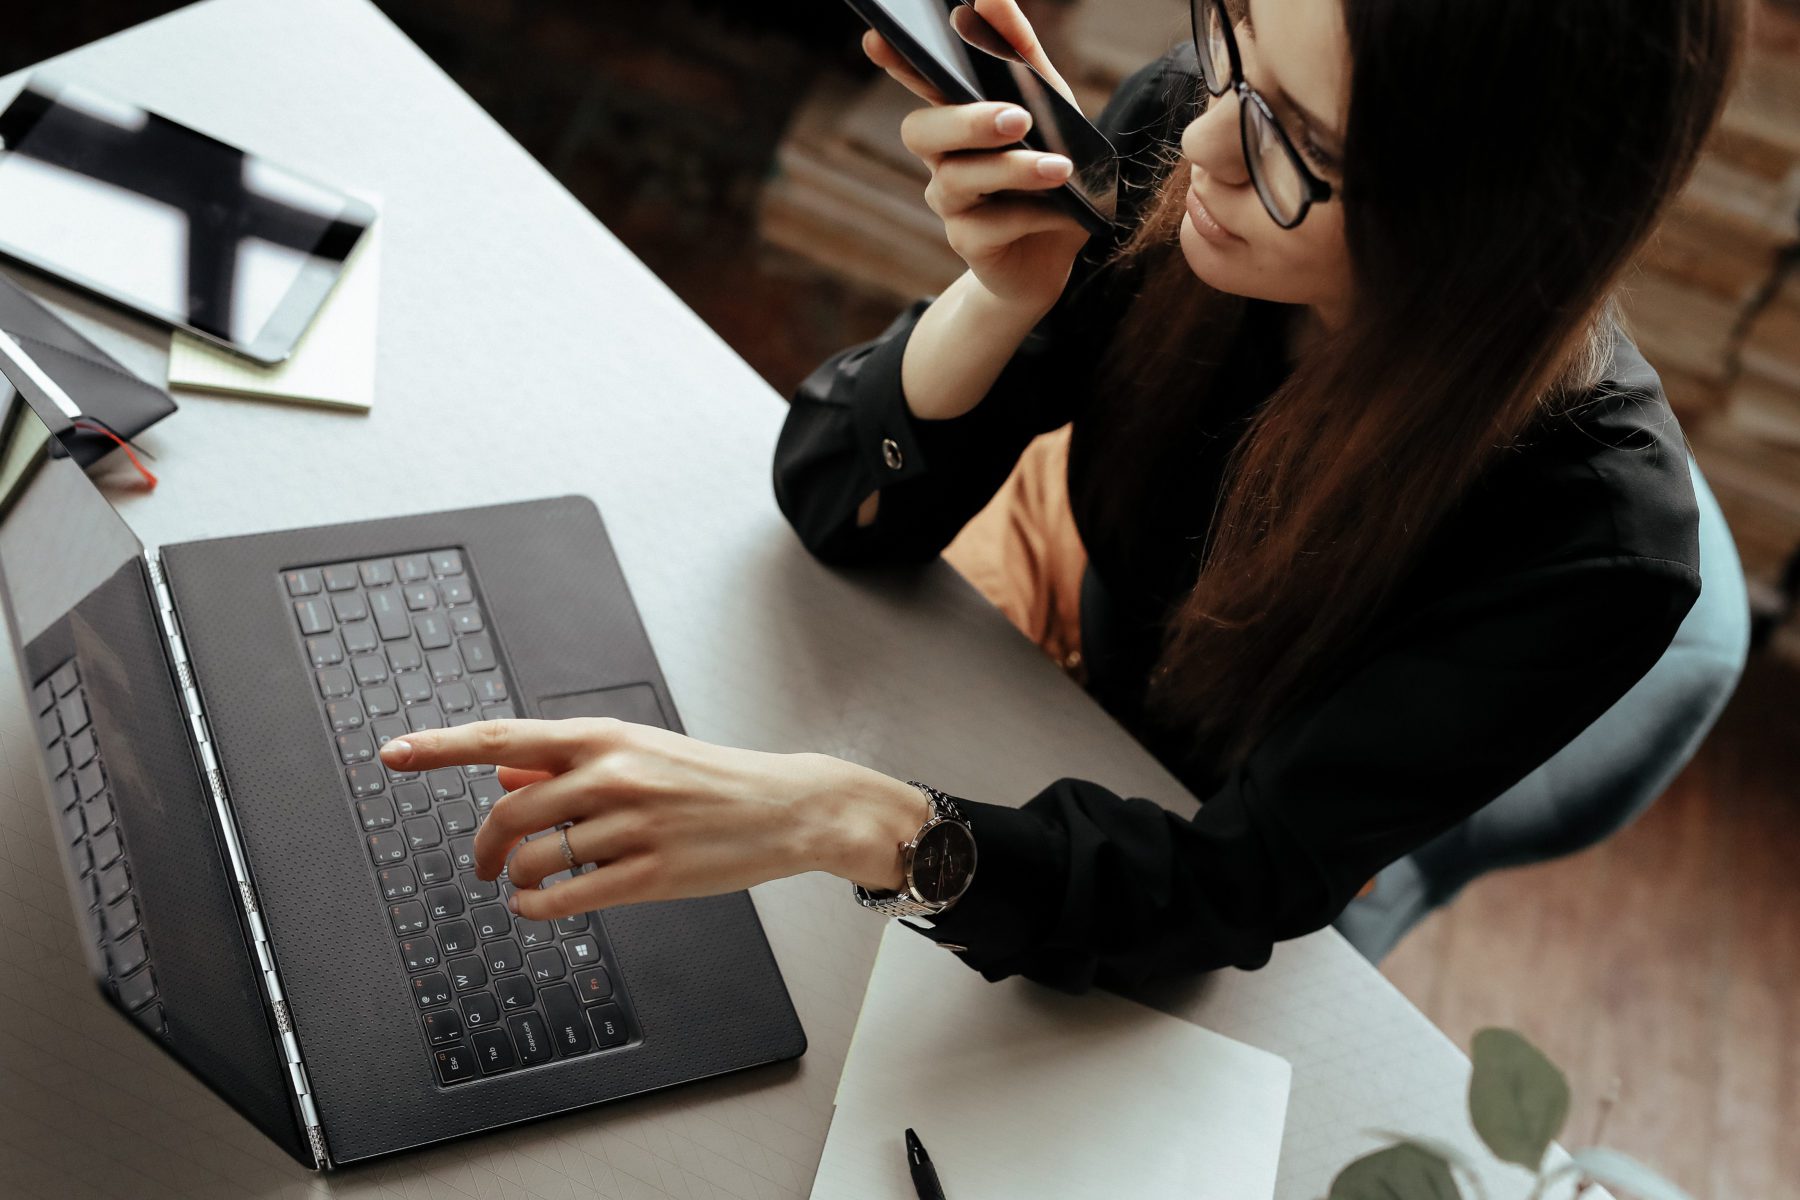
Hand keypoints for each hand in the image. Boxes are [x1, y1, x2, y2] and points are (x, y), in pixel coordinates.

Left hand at [377, 718, 931, 920]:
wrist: (788, 807)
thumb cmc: (711, 779)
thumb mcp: (639, 752)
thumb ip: (569, 760)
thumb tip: (504, 768)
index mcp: (605, 737)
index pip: (504, 737)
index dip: (440, 746)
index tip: (393, 752)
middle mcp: (613, 775)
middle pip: (510, 810)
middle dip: (486, 844)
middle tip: (486, 861)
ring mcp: (632, 826)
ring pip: (536, 857)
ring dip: (516, 876)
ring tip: (525, 882)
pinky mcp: (651, 875)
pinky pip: (567, 898)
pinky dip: (538, 907)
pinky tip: (540, 906)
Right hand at [864, 0, 1090, 312]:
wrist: (1058, 253)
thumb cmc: (1049, 170)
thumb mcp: (1052, 108)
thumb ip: (1023, 55)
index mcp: (957, 117)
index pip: (920, 82)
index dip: (897, 62)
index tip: (878, 38)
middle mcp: (942, 158)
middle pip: (922, 131)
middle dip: (966, 122)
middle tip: (1018, 117)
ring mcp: (949, 202)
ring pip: (959, 179)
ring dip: (1011, 170)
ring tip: (1059, 168)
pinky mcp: (967, 243)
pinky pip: (989, 225)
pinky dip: (1030, 214)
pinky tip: (1059, 213)